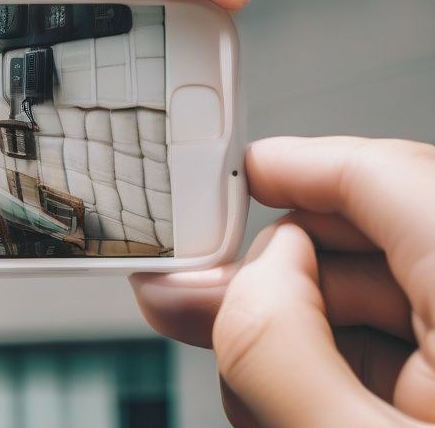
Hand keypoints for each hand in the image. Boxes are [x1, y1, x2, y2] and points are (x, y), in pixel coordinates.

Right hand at [88, 0, 433, 426]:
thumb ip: (274, 349)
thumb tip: (228, 286)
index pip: (377, 168)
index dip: (275, 155)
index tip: (210, 162)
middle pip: (352, 234)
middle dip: (257, 262)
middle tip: (180, 286)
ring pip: (351, 298)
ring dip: (275, 329)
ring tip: (241, 381)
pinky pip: (365, 351)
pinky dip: (309, 369)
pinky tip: (278, 405)